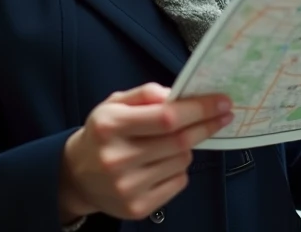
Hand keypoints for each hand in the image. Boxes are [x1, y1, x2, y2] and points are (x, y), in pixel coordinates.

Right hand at [59, 83, 232, 222]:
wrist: (77, 176)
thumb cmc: (104, 134)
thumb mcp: (115, 104)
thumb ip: (145, 93)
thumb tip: (175, 94)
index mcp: (110, 126)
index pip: (166, 117)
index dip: (199, 109)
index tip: (222, 102)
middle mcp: (117, 158)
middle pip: (179, 141)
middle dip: (206, 125)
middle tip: (223, 115)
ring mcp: (127, 187)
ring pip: (182, 161)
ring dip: (186, 147)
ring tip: (168, 144)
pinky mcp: (137, 208)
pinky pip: (178, 182)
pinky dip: (179, 169)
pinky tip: (162, 164)